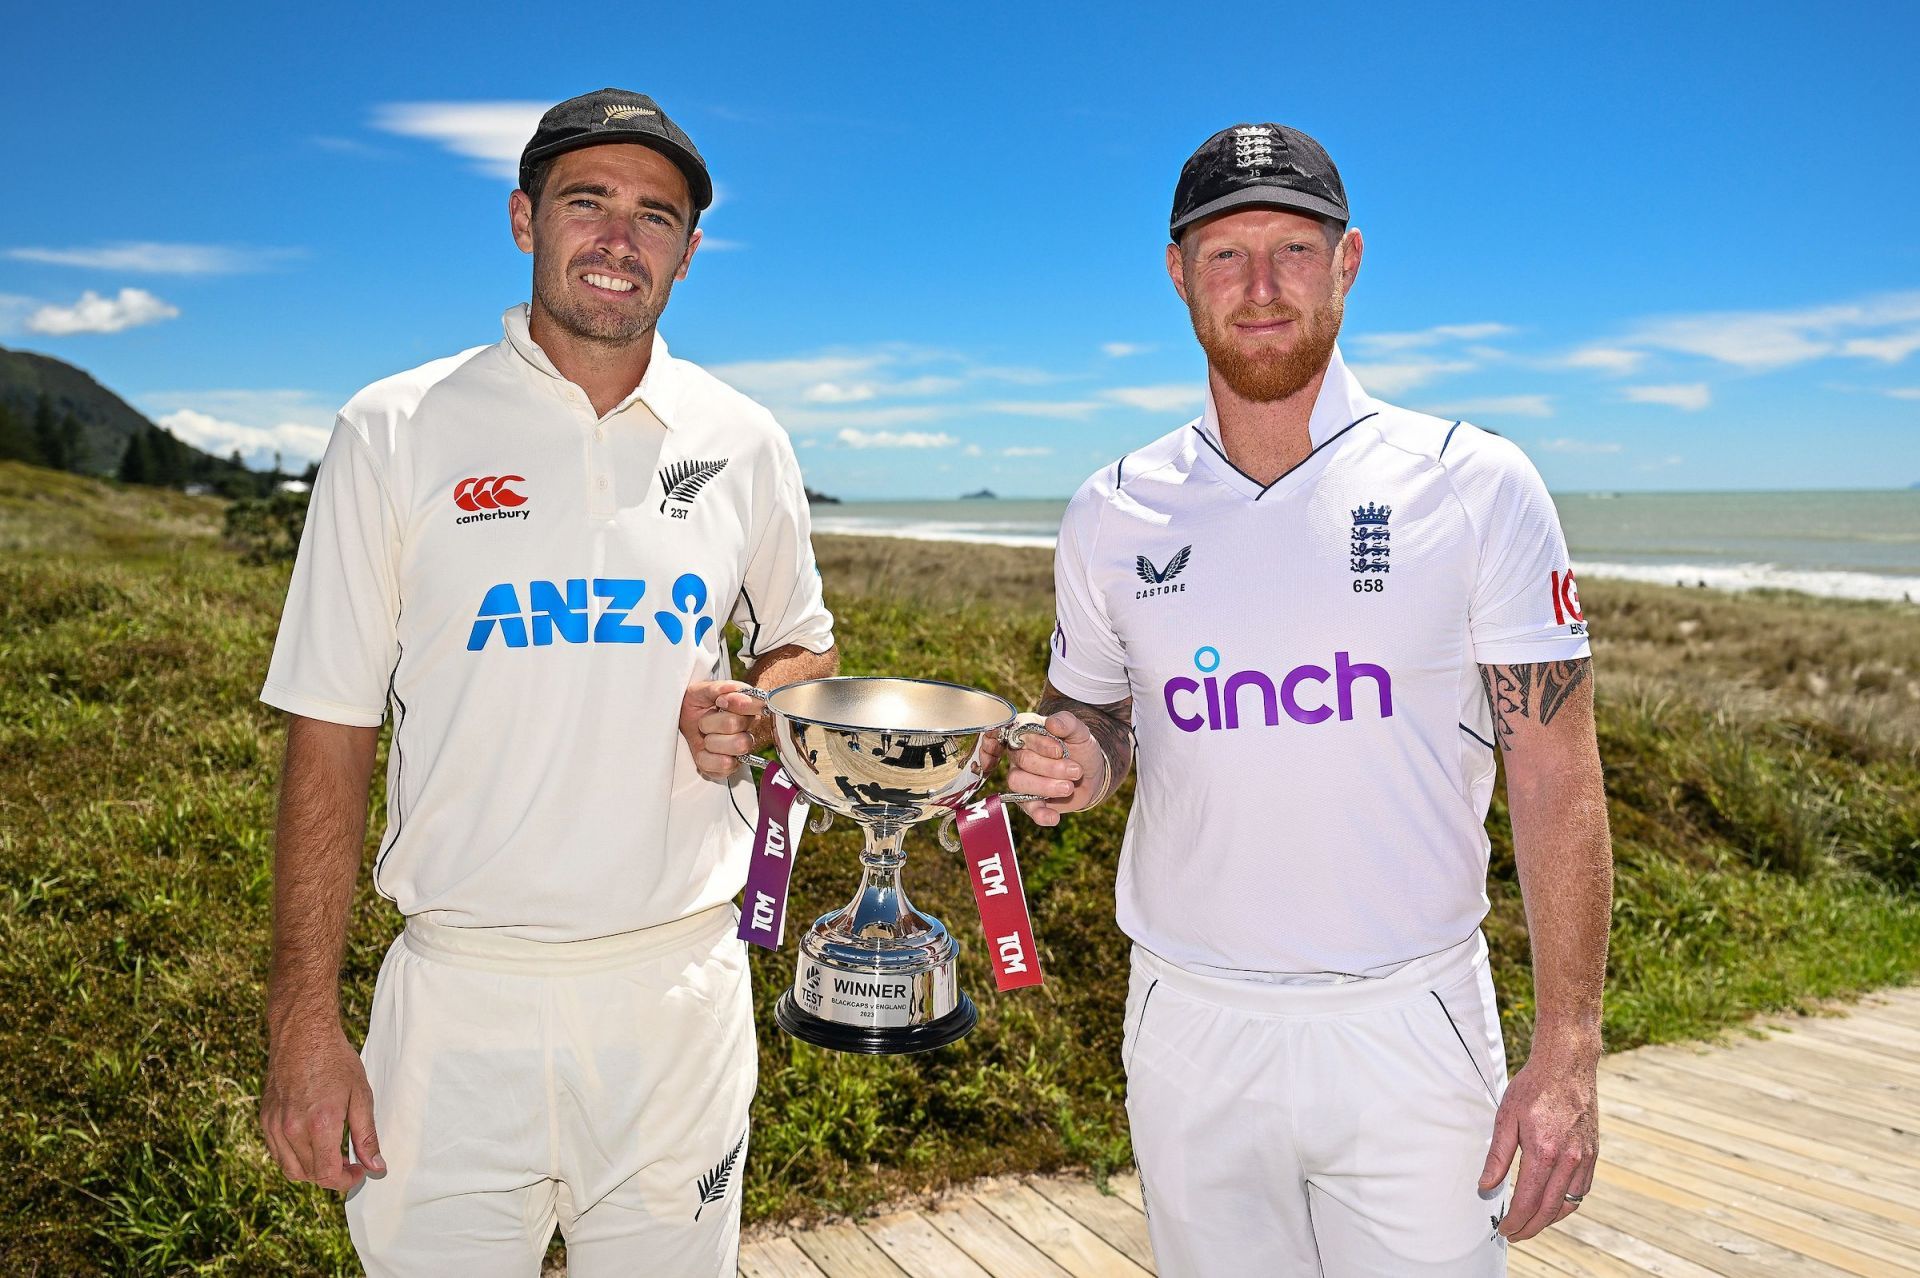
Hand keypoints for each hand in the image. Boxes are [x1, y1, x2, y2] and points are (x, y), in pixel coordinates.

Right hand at [260, 1024, 383, 1192]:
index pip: (327, 1174)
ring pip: (291, 1169)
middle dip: (332, 1176)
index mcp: (319, 1125)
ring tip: (332, 1155)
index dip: (346, 1181)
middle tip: (350, 1163)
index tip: (359, 1172)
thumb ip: (367, 1136)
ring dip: (312, 1171)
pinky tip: (312, 1144)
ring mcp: (274, 1125)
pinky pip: (278, 1153)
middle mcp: (292, 1129)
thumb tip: (376, 1167)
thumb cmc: (336, 1061)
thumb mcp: (361, 1096)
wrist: (303, 1034)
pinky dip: (295, 1158)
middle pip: (310, 1175)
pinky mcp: (265, 1119)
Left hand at [680, 679, 766, 780]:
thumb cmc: (696, 704)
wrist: (681, 722)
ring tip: (705, 737)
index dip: (737, 704)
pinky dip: (707, 759)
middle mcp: (748, 730)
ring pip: (737, 746)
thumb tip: (732, 691)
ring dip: (711, 741)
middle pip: (737, 725)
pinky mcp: (729, 768)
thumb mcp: (702, 690)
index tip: (720, 702)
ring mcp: (740, 751)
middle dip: (711, 722)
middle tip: (704, 721)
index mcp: (747, 708)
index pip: (758, 704)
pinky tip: (704, 752)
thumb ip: (718, 688)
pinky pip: (725, 767)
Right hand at [999, 711, 1102, 826]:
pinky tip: (1054, 817)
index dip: (1040, 745)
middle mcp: (1019, 755)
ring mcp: (1022, 778)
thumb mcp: (1080, 732)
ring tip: (1069, 787)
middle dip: (1051, 768)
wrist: (1092, 774)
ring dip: (1046, 787)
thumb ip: (1068, 723)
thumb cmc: (1080, 748)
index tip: (1059, 751)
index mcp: (1028, 733)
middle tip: (1076, 771)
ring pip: (1018, 782)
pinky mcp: (1030, 801)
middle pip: (1022, 761)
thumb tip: (1052, 723)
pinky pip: (1028, 809)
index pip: (1022, 736)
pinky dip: (1040, 815)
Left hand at [1481, 1039, 1599, 1240]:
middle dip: (1530, 1227)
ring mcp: (1584, 1158)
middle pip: (1549, 1210)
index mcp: (1543, 1152)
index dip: (1515, 1221)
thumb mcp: (1505, 1118)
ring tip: (1531, 1223)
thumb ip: (1496, 1156)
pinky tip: (1553, 1202)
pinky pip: (1582, 1189)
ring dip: (1549, 1219)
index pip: (1527, 1201)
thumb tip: (1485, 1185)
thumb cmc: (1533, 1087)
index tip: (1503, 1229)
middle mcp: (1568, 1160)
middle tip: (1514, 1234)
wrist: (1567, 1064)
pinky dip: (1567, 1202)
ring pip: (1568, 1203)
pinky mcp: (1593, 1154)